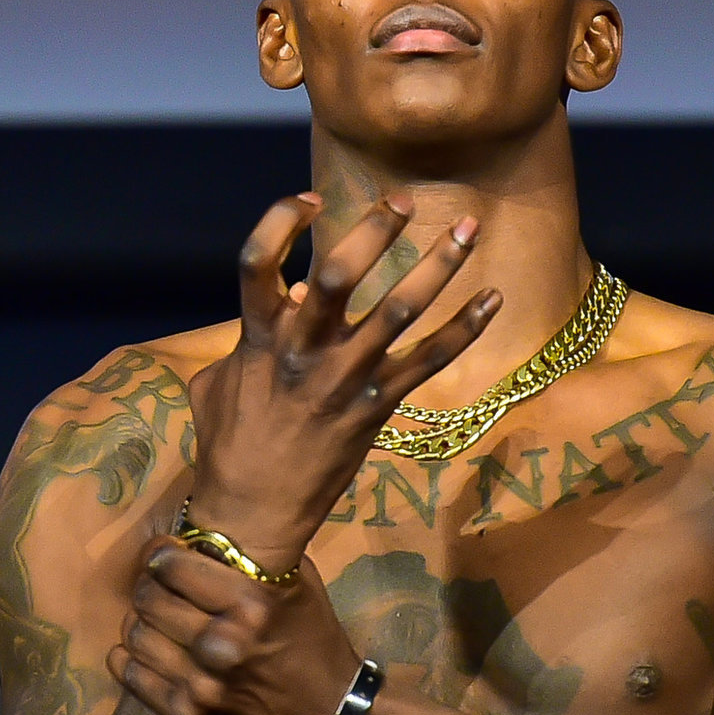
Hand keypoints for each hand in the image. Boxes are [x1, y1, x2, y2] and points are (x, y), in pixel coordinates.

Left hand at [110, 536, 362, 714]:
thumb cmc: (317, 643)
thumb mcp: (301, 587)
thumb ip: (258, 557)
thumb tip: (210, 530)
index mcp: (252, 604)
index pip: (172, 565)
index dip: (161, 554)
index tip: (164, 553)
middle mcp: (223, 643)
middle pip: (149, 599)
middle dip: (148, 585)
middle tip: (156, 585)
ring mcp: (203, 685)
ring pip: (136, 636)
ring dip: (139, 621)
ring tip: (154, 618)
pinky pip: (134, 676)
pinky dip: (131, 658)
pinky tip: (146, 650)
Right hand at [185, 192, 498, 568]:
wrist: (253, 514)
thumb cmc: (228, 443)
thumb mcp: (218, 381)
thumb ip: (248, 333)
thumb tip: (296, 290)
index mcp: (257, 338)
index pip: (257, 261)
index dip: (280, 221)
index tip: (309, 200)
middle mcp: (303, 352)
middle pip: (339, 276)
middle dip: (374, 230)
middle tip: (402, 199)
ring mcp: (346, 379)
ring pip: (399, 309)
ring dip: (438, 265)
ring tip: (467, 227)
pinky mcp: (378, 408)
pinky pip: (430, 360)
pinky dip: (465, 328)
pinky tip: (494, 298)